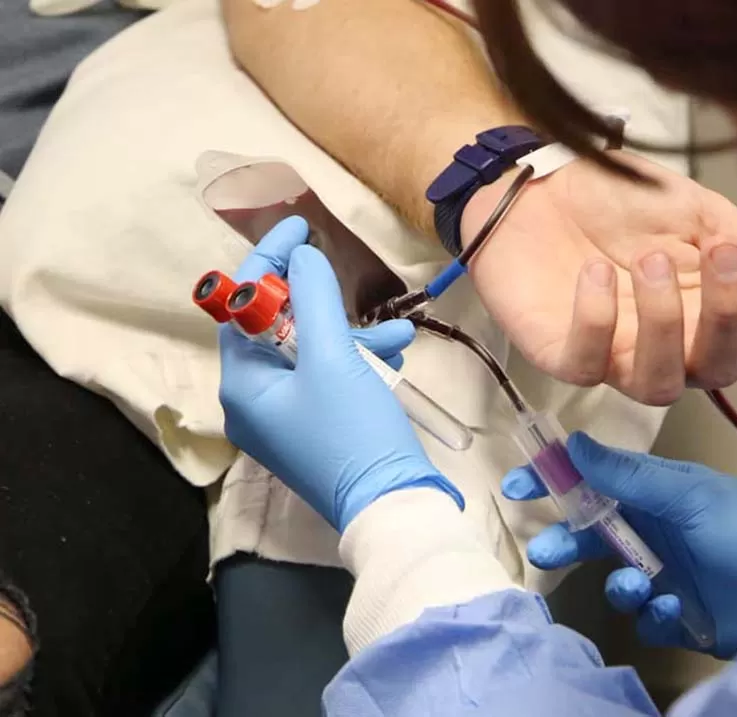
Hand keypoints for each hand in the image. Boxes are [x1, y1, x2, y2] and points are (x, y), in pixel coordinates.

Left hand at [218, 217, 461, 531]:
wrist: (392, 505)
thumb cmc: (353, 431)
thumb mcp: (334, 358)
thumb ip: (315, 300)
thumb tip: (301, 257)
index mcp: (243, 385)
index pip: (242, 308)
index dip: (268, 262)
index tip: (298, 227)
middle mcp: (256, 403)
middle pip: (279, 330)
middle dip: (323, 304)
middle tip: (347, 277)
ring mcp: (289, 421)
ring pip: (315, 354)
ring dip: (354, 335)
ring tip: (397, 333)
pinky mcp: (322, 431)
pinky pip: (333, 380)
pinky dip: (361, 363)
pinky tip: (395, 357)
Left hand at [464, 152, 736, 404]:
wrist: (537, 178)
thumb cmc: (620, 201)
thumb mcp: (703, 215)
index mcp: (711, 319)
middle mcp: (670, 350)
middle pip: (720, 373)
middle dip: (727, 315)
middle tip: (721, 254)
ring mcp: (614, 356)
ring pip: (659, 384)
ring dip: (665, 325)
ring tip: (652, 261)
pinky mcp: (561, 352)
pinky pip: (586, 364)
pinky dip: (596, 320)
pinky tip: (597, 274)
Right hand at [501, 432, 736, 658]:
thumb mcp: (690, 495)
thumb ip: (629, 475)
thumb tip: (575, 444)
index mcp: (659, 493)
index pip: (595, 480)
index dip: (556, 481)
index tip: (519, 486)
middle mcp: (659, 531)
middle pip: (594, 535)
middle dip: (567, 542)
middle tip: (547, 550)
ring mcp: (669, 573)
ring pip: (615, 580)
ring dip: (619, 584)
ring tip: (639, 585)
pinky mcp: (682, 614)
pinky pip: (646, 619)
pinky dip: (654, 616)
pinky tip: (676, 608)